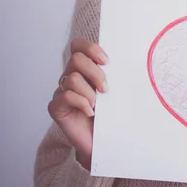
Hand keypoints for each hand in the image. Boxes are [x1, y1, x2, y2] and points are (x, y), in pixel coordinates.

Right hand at [47, 38, 108, 169]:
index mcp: (84, 68)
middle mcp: (70, 76)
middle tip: (106, 89)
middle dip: (95, 72)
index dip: (91, 48)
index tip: (106, 61)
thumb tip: (129, 59)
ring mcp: (62, 92)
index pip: (78, 46)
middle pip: (76, 59)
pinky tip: (90, 112)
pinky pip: (65, 96)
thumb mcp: (116, 89)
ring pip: (72, 78)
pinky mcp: (56, 107)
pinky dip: (81, 103)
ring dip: (89, 92)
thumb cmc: (111, 113)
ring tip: (98, 104)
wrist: (104, 140)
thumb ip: (115, 74)